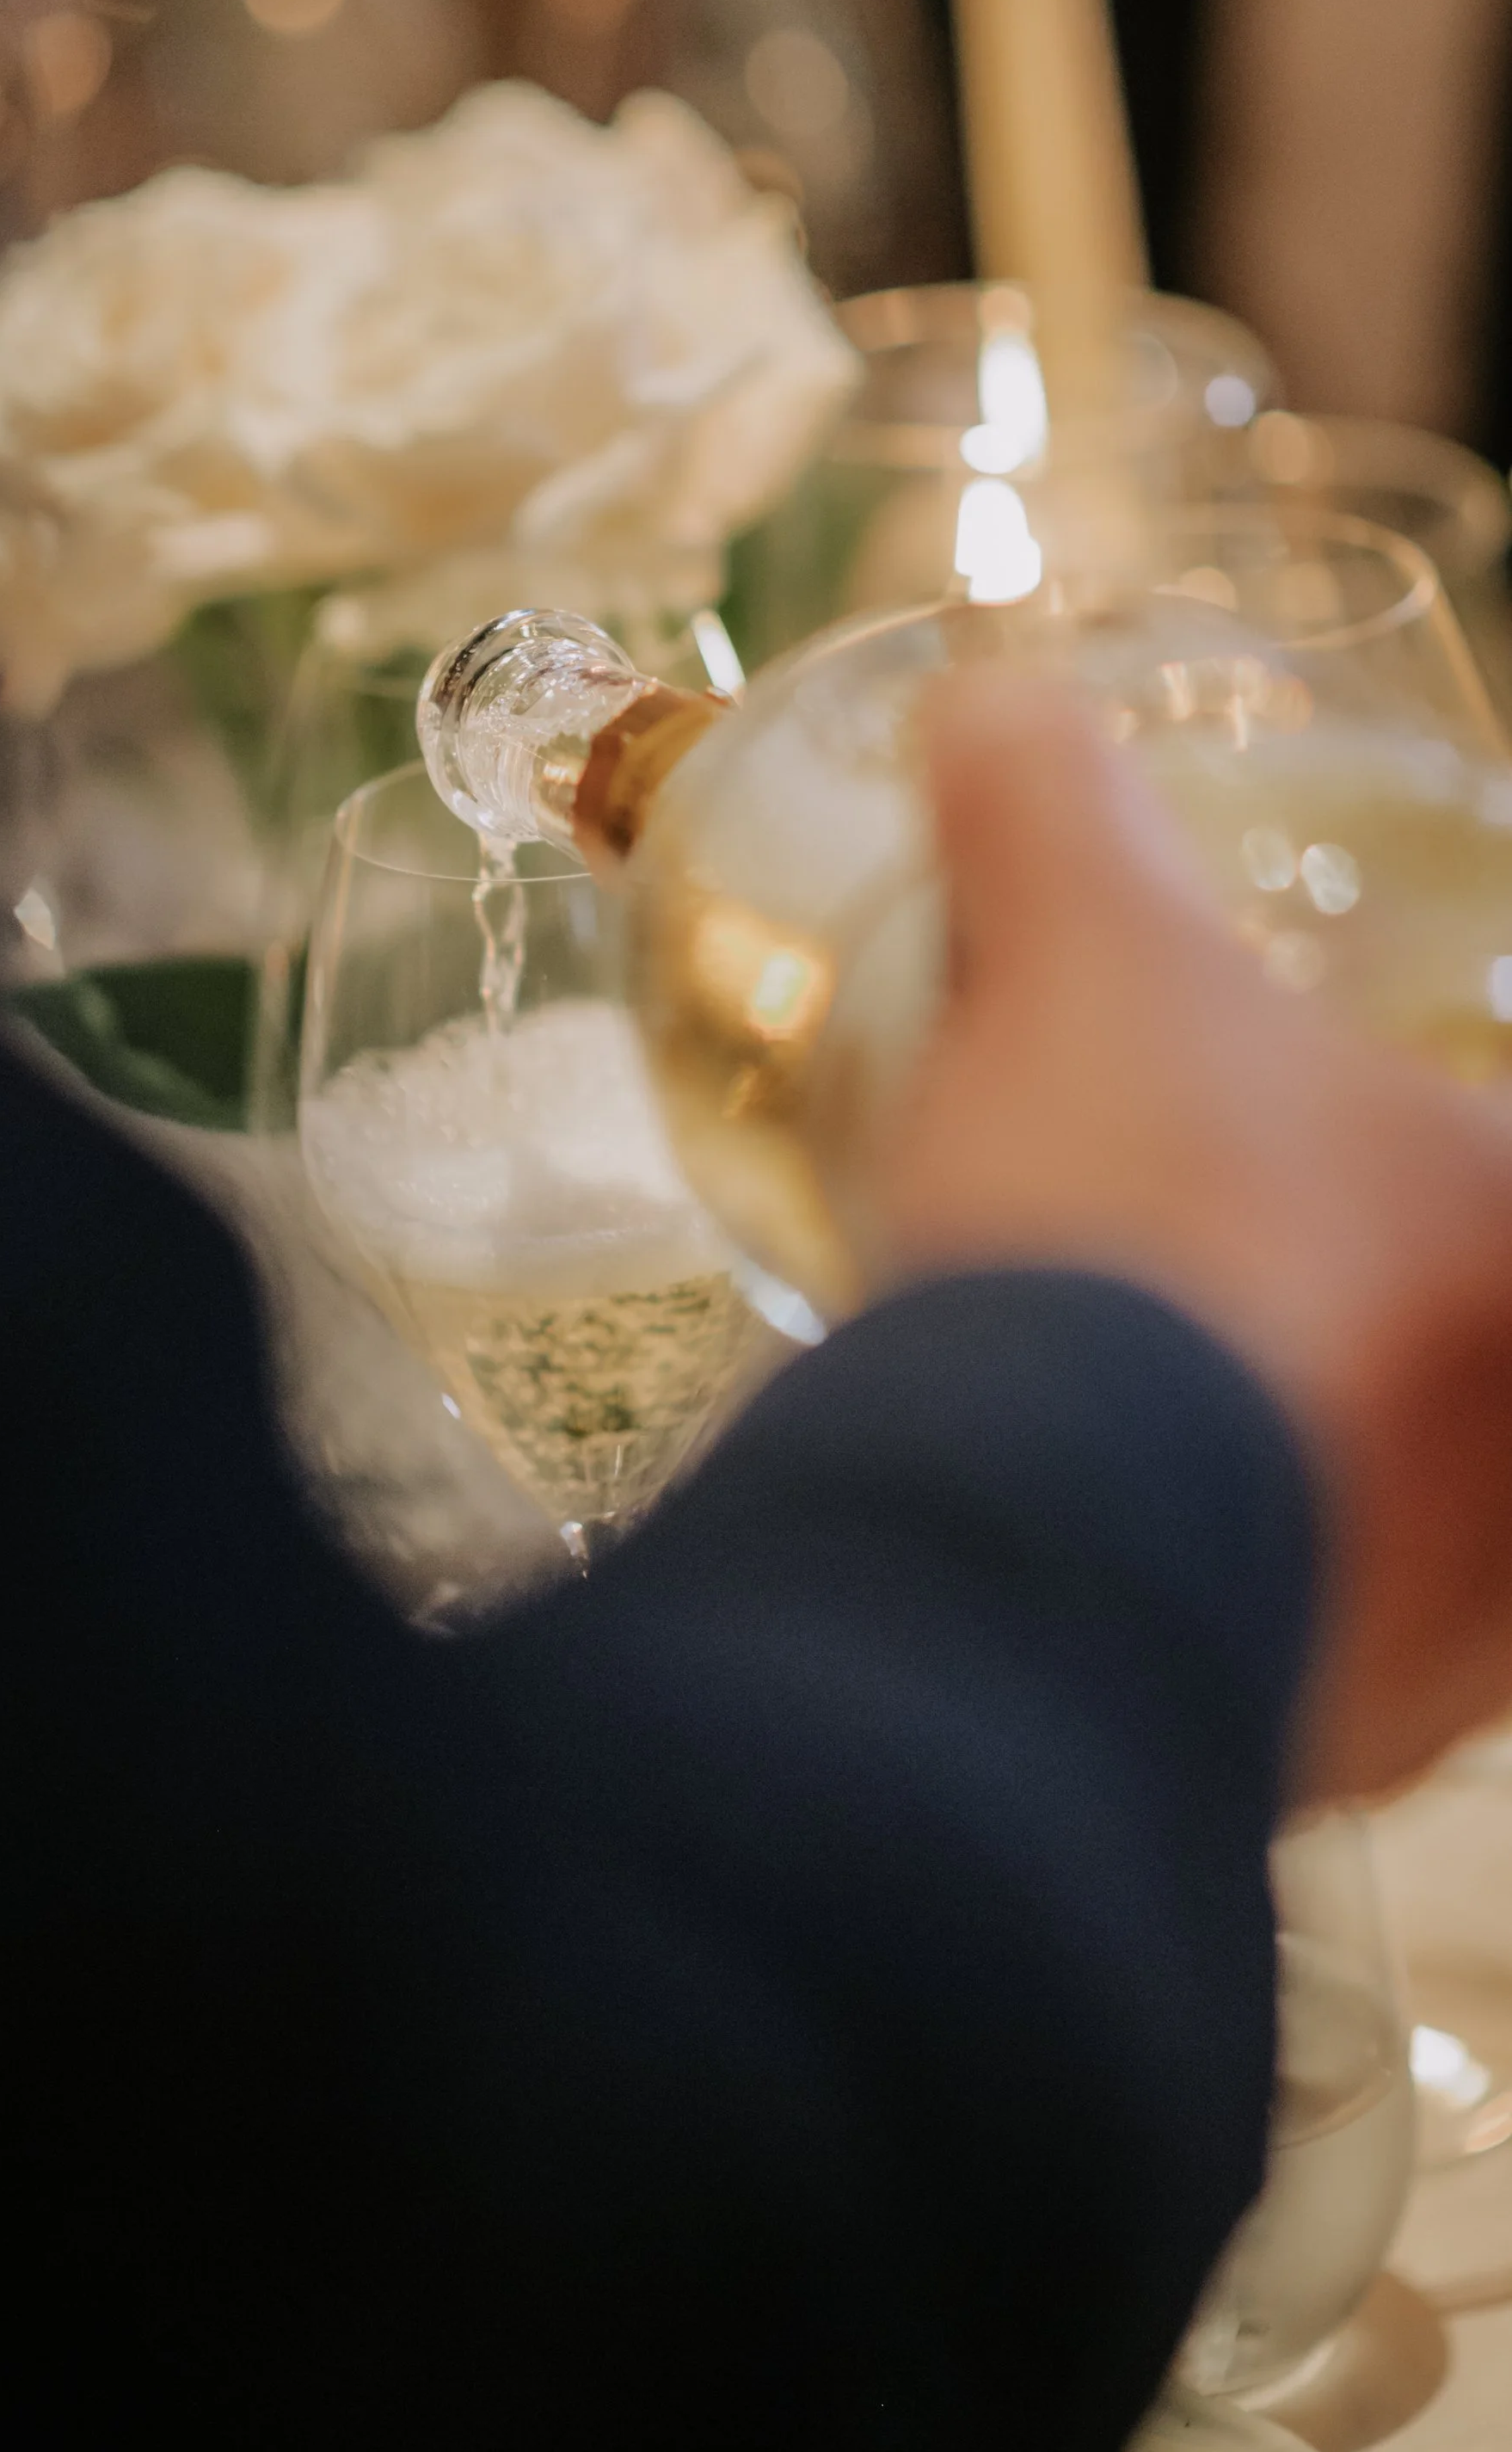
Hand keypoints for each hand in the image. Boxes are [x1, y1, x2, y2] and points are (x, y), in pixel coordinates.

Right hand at [880, 670, 1511, 1798]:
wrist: (1009, 1544)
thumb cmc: (1119, 1218)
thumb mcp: (1075, 951)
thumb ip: (1048, 803)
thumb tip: (989, 702)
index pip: (1491, 1186)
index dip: (1440, 1169)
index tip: (1357, 1150)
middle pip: (1474, 1358)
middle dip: (1396, 1308)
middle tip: (1252, 1258)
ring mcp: (1467, 1628)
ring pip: (1438, 1526)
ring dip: (1336, 1468)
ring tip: (1190, 1409)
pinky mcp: (1354, 1749)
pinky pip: (1338, 1662)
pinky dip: (1261, 1609)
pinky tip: (1144, 1546)